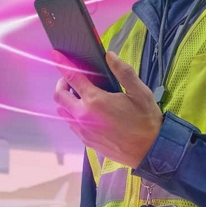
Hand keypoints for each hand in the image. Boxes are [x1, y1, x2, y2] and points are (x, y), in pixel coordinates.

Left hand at [52, 51, 162, 167]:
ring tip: (80, 96)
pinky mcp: (86, 141)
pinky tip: (88, 112)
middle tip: (72, 80)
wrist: (149, 151)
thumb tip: (110, 56)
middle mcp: (84, 116)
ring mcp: (83, 130)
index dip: (62, 63)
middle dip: (62, 84)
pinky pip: (71, 125)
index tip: (56, 55)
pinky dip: (73, 115)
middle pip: (59, 96)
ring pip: (62, 112)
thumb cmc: (146, 121)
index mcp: (96, 101)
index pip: (72, 77)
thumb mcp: (140, 92)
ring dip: (66, 101)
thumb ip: (123, 71)